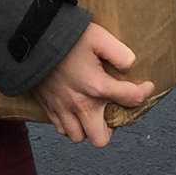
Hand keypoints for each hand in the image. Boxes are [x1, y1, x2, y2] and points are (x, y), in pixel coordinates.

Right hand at [30, 22, 153, 147]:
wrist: (30, 38)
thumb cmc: (65, 36)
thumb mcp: (98, 37)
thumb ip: (118, 52)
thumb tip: (130, 65)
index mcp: (97, 87)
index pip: (131, 99)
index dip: (144, 92)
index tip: (146, 86)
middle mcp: (80, 104)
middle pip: (101, 138)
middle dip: (109, 128)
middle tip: (109, 110)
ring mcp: (62, 108)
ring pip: (79, 136)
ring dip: (87, 127)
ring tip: (90, 111)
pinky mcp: (47, 106)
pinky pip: (61, 128)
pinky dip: (69, 124)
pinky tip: (73, 109)